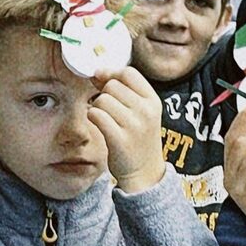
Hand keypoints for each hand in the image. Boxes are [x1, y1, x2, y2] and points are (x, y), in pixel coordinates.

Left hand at [88, 67, 165, 193]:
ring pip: (102, 100)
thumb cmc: (138, 139)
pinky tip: (100, 126)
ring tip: (106, 121)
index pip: (128, 73)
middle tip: (110, 112)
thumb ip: (121, 90)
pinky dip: (93, 117)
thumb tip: (98, 72)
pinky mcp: (119, 139)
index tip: (104, 83)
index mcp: (153, 101)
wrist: (145, 173)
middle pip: (112, 86)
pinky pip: (96, 114)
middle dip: (104, 95)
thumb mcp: (140, 112)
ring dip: (97, 108)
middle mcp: (146, 111)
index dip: (112, 75)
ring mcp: (134, 125)